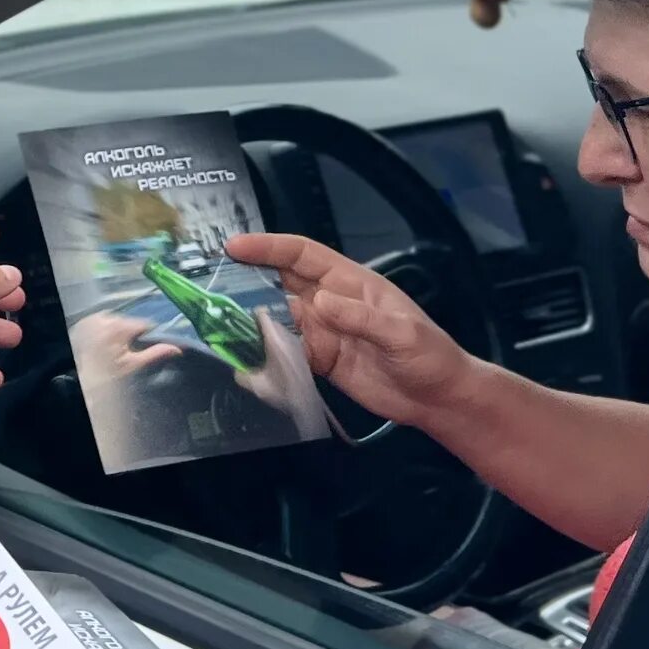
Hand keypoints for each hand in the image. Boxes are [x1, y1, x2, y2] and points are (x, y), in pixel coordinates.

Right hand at [227, 233, 474, 428]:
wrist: (438, 400)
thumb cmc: (430, 356)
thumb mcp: (402, 334)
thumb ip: (360, 318)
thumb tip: (318, 302)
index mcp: (350, 283)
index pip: (301, 255)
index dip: (268, 248)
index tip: (234, 247)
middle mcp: (330, 302)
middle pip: (280, 282)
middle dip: (246, 279)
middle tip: (209, 283)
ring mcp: (322, 332)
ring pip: (276, 318)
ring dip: (250, 320)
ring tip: (218, 325)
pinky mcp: (318, 361)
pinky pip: (284, 354)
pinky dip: (264, 356)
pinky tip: (246, 363)